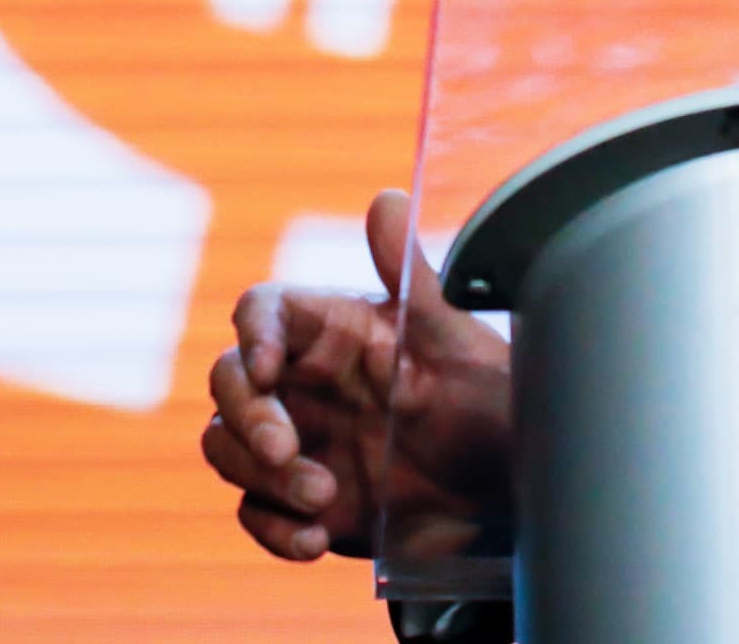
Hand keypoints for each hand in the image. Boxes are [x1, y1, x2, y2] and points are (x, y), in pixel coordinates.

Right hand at [201, 189, 512, 561]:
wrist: (511, 488)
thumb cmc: (488, 397)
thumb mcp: (455, 336)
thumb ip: (412, 272)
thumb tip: (387, 198)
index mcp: (335, 331)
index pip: (263, 312)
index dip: (252, 334)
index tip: (267, 367)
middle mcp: (305, 383)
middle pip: (227, 384)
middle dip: (247, 417)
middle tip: (287, 450)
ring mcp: (298, 443)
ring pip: (226, 447)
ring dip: (260, 476)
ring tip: (324, 498)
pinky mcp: (300, 501)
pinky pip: (253, 511)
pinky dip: (272, 529)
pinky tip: (315, 540)